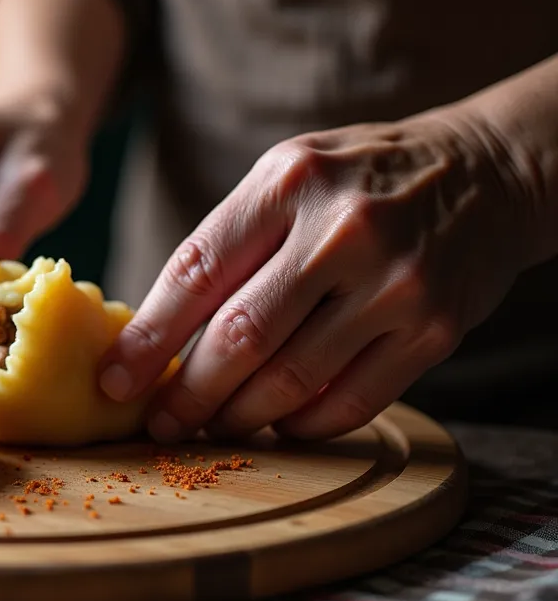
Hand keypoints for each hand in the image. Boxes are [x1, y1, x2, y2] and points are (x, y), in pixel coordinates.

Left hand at [98, 111, 530, 441]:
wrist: (486, 172)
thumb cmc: (359, 180)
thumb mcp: (287, 176)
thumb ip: (229, 241)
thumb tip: (155, 330)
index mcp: (286, 183)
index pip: (196, 272)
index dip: (147, 337)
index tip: (115, 378)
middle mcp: (340, 230)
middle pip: (239, 337)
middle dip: (187, 393)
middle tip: (161, 422)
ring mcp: (394, 282)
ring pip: (291, 378)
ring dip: (240, 417)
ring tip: (213, 428)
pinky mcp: (436, 329)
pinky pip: (352, 401)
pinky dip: (304, 424)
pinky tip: (279, 425)